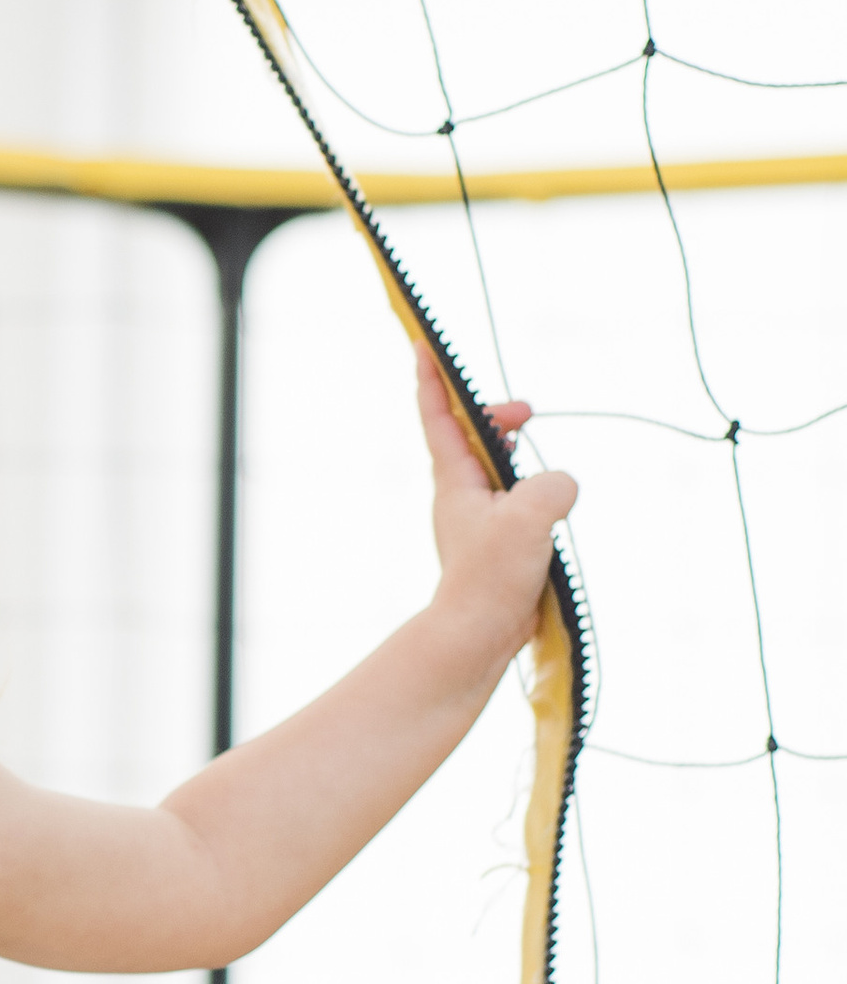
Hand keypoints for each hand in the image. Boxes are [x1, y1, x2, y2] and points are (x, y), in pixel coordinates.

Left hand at [415, 344, 577, 662]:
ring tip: (535, 464)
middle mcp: (460, 495)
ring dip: (518, 452)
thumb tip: (560, 486)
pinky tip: (549, 509)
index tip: (423, 346)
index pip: (440, 418)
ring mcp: (478, 518)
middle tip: (527, 412)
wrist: (477, 636)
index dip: (433, 381)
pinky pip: (515, 498)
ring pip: (498, 467)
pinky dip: (532, 488)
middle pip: (474, 435)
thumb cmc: (490, 578)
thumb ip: (552, 485)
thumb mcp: (530, 518)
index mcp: (455, 481)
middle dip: (498, 414)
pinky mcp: (497, 540)